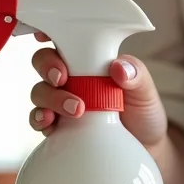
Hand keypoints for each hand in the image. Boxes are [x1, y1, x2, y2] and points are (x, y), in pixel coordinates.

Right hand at [28, 33, 167, 147]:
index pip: (63, 40)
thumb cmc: (142, 112)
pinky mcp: (58, 126)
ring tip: (75, 109)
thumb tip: (118, 68)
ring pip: (40, 91)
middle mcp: (71, 78)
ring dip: (50, 98)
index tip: (44, 36)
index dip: (48, 33)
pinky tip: (50, 123)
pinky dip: (40, 119)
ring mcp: (61, 102)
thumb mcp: (145, 91)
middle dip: (48, 67)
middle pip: (44, 62)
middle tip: (62, 78)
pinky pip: (39, 119)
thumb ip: (136, 75)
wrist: (144, 149)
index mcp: (89, 60)